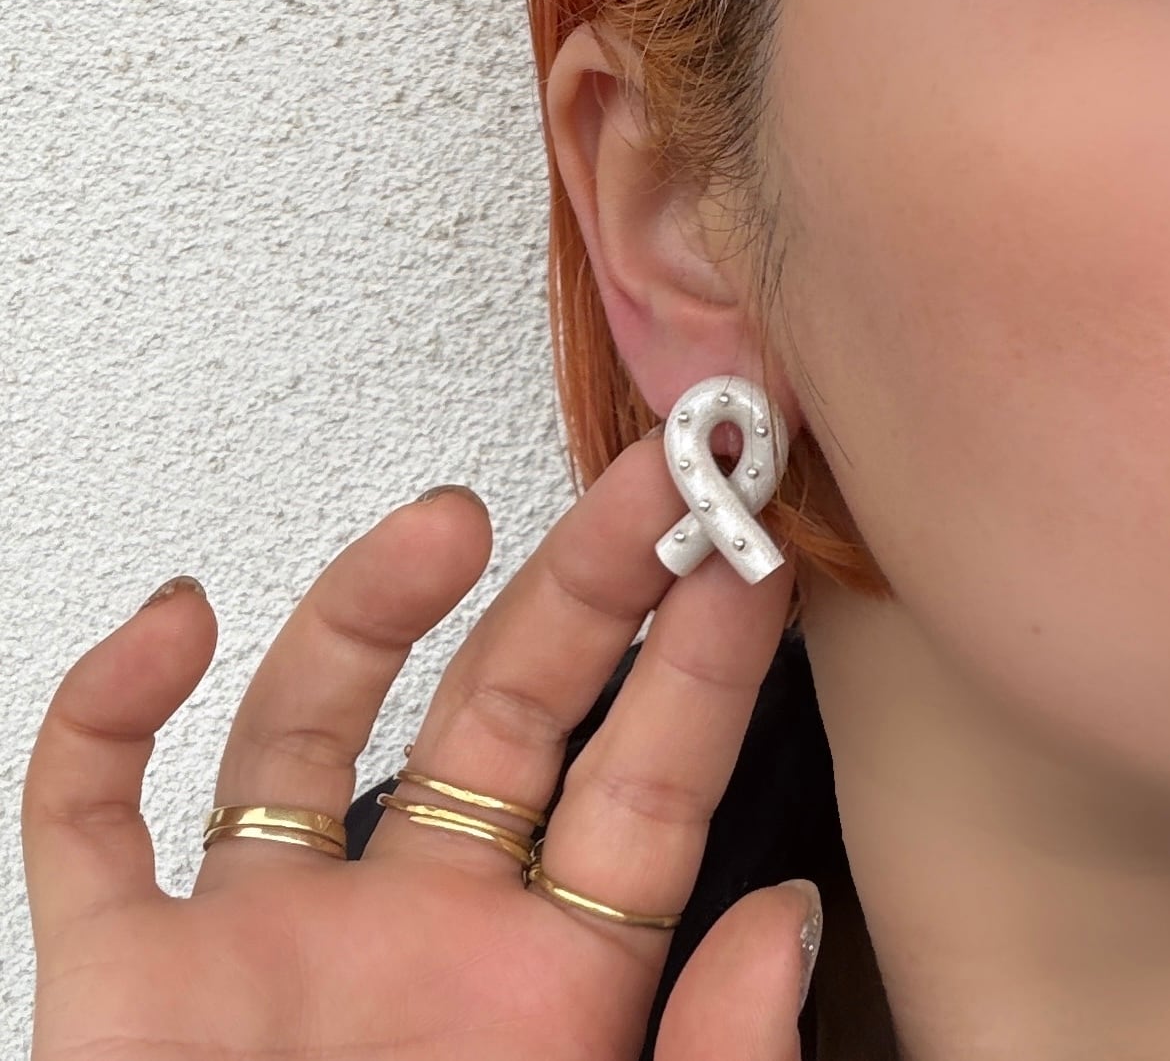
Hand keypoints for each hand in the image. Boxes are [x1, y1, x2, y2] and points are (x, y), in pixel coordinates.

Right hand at [23, 434, 816, 1059]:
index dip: (703, 654)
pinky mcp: (124, 990)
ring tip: (453, 520)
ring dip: (369, 607)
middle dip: (584, 581)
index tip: (750, 541)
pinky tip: (172, 621)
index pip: (649, 776)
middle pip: (509, 707)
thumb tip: (785, 912)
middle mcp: (421, 929)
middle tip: (654, 472)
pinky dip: (106, 715)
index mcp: (558, 981)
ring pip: (309, 724)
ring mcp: (270, 943)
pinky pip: (90, 822)